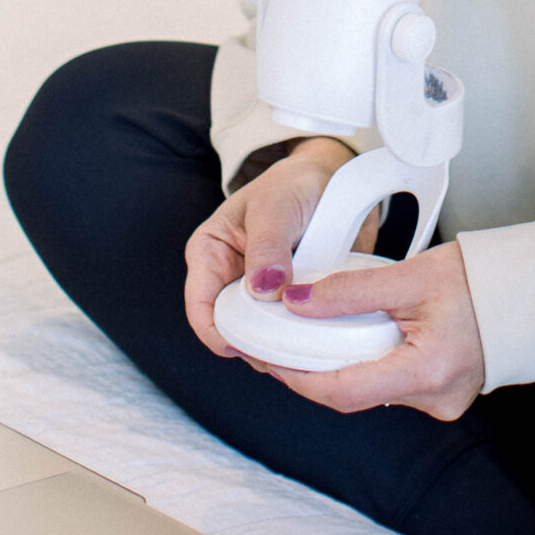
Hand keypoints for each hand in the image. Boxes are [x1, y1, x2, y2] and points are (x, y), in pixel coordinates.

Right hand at [183, 140, 377, 356]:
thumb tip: (262, 289)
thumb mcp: (276, 206)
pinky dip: (301, 339)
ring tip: (305, 348)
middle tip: (285, 355)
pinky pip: (289, 332)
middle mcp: (230, 278)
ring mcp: (260, 293)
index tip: (250, 348)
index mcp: (210, 253)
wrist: (333, 179)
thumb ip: (268, 246)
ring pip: (261, 337)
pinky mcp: (288, 301)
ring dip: (281, 346)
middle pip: (231, 330)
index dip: (220, 334)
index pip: (201, 307)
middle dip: (254, 347)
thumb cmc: (295, 183)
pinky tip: (317, 341)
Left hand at [265, 241, 485, 421]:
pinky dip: (367, 363)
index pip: (344, 391)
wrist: (528, 291)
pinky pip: (391, 384)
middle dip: (313, 370)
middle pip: (354, 393)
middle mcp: (434, 399)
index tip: (269, 358)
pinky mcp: (441, 394)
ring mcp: (440, 402)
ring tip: (311, 335)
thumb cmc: (478, 279)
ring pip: (371, 389)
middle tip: (280, 343)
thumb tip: (297, 302)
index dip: (299, 377)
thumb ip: (350, 291)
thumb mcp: (409, 275)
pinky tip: (352, 339)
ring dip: (341, 365)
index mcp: (427, 373)